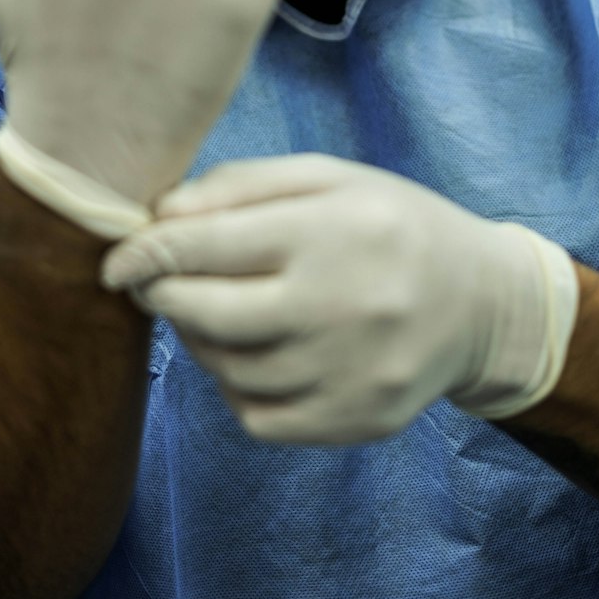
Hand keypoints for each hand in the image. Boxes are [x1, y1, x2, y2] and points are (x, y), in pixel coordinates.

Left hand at [101, 154, 579, 441]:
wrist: (482, 303)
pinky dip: (239, 385)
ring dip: (201, 340)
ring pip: (226, 369)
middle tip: (154, 284)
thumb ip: (241, 186)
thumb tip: (159, 216)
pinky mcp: (352, 421)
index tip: (116, 260)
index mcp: (329, 230)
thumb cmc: (391, 224)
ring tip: (220, 310)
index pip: (205, 245)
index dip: (145, 252)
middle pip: (205, 314)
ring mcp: (347, 372)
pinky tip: (259, 352)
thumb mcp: (328, 177)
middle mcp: (339, 305)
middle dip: (163, 296)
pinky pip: (256, 414)